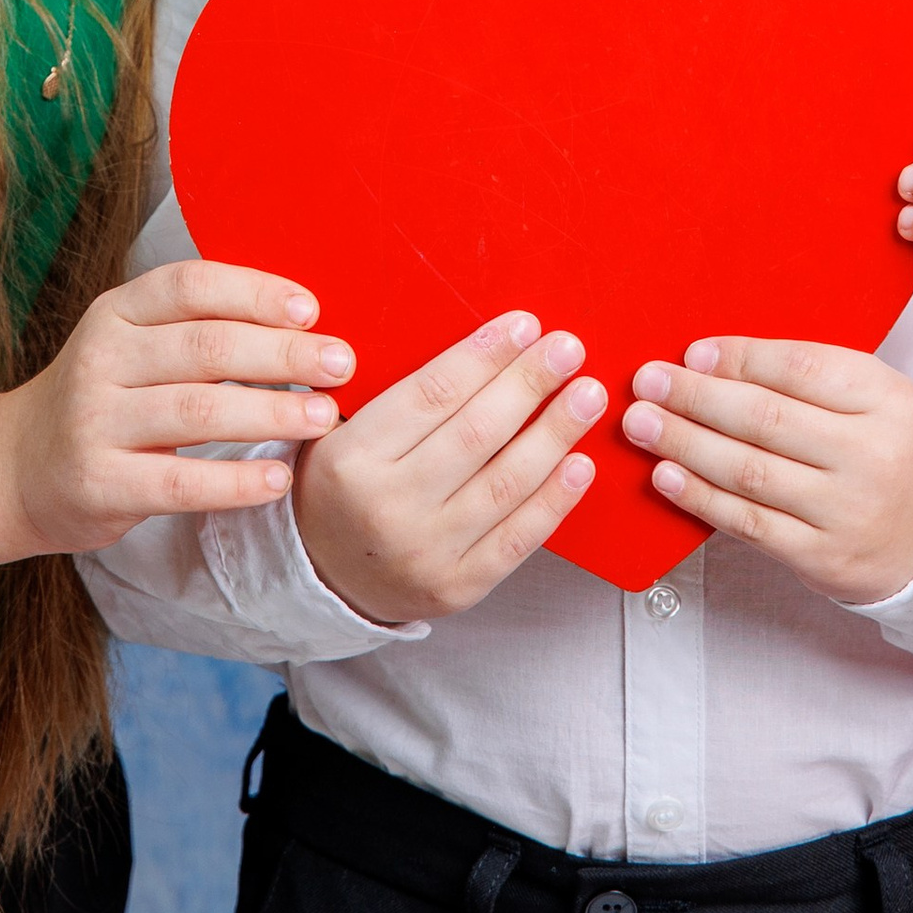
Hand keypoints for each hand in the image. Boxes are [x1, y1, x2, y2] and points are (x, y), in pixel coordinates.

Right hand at [1, 260, 357, 554]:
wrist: (18, 467)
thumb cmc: (105, 397)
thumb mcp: (134, 344)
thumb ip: (200, 327)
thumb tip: (305, 320)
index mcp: (117, 312)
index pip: (191, 286)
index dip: (255, 292)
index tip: (313, 309)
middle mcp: (102, 358)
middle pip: (205, 346)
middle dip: (283, 353)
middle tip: (341, 363)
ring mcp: (96, 422)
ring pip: (197, 410)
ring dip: (271, 412)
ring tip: (325, 416)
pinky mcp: (99, 483)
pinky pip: (178, 483)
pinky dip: (234, 482)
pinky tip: (279, 481)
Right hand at [296, 311, 604, 623]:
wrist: (325, 577)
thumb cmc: (343, 488)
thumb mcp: (343, 433)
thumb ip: (400, 397)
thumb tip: (487, 347)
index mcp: (353, 457)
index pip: (432, 393)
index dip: (485, 355)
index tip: (524, 325)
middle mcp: (389, 505)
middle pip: (476, 433)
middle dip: (529, 383)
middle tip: (567, 348)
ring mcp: (426, 551)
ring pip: (505, 483)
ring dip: (555, 432)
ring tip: (586, 395)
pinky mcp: (459, 587)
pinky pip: (518, 538)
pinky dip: (555, 499)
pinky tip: (580, 463)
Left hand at [620, 340, 912, 602]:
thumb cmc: (890, 449)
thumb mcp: (873, 397)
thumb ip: (807, 375)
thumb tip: (710, 361)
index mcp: (887, 399)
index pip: (800, 367)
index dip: (738, 358)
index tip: (690, 353)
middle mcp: (871, 455)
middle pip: (765, 419)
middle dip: (695, 398)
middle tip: (646, 382)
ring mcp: (847, 511)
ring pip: (749, 471)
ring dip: (684, 444)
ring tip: (641, 424)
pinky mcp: (823, 557)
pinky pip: (749, 522)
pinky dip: (700, 497)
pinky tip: (666, 474)